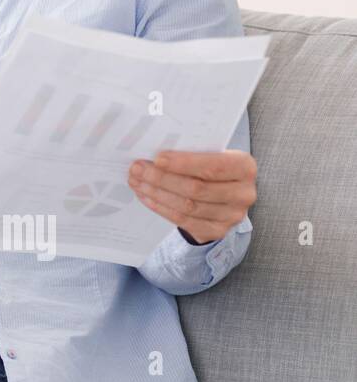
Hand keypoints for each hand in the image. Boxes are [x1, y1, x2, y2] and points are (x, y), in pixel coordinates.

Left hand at [127, 149, 256, 244]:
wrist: (223, 195)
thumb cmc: (210, 167)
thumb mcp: (209, 154)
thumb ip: (190, 152)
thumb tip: (152, 150)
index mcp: (245, 167)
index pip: (213, 166)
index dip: (184, 163)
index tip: (157, 158)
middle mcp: (244, 193)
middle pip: (196, 188)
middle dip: (161, 178)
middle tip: (137, 169)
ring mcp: (232, 215)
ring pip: (187, 205)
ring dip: (156, 193)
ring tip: (136, 181)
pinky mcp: (218, 231)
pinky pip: (183, 220)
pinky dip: (160, 207)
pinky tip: (145, 196)